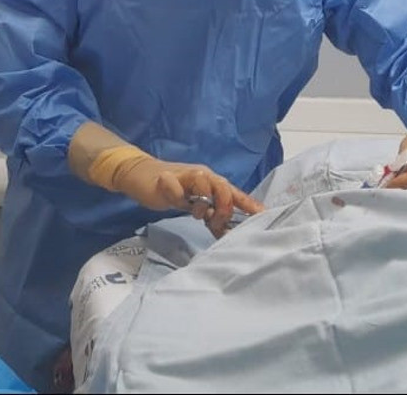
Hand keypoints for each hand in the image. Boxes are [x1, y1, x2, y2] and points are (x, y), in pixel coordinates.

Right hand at [115, 158, 264, 237]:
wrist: (143, 175)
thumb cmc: (173, 189)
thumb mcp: (196, 204)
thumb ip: (211, 215)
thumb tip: (227, 232)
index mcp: (211, 181)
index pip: (234, 192)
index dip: (248, 204)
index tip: (262, 215)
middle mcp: (202, 176)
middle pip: (223, 187)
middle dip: (224, 208)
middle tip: (215, 223)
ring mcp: (184, 175)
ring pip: (204, 183)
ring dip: (202, 204)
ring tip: (196, 215)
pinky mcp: (166, 179)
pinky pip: (176, 190)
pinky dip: (178, 199)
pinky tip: (176, 202)